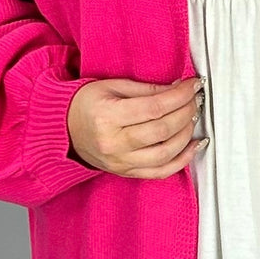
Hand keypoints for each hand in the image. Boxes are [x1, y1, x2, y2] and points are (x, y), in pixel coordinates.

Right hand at [67, 77, 206, 177]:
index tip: (193, 85)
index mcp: (107, 117)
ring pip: (165, 153)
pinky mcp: (126, 173)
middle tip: (195, 99)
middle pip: (162, 130)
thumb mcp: (113, 86)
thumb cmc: (86, 104)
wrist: (64, 129)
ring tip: (193, 117)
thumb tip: (178, 89)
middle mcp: (113, 143)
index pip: (154, 107)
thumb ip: (146, 89)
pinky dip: (182, 160)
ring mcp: (120, 162)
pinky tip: (193, 145)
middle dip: (186, 112)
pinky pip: (161, 172)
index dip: (180, 96)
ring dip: (186, 134)